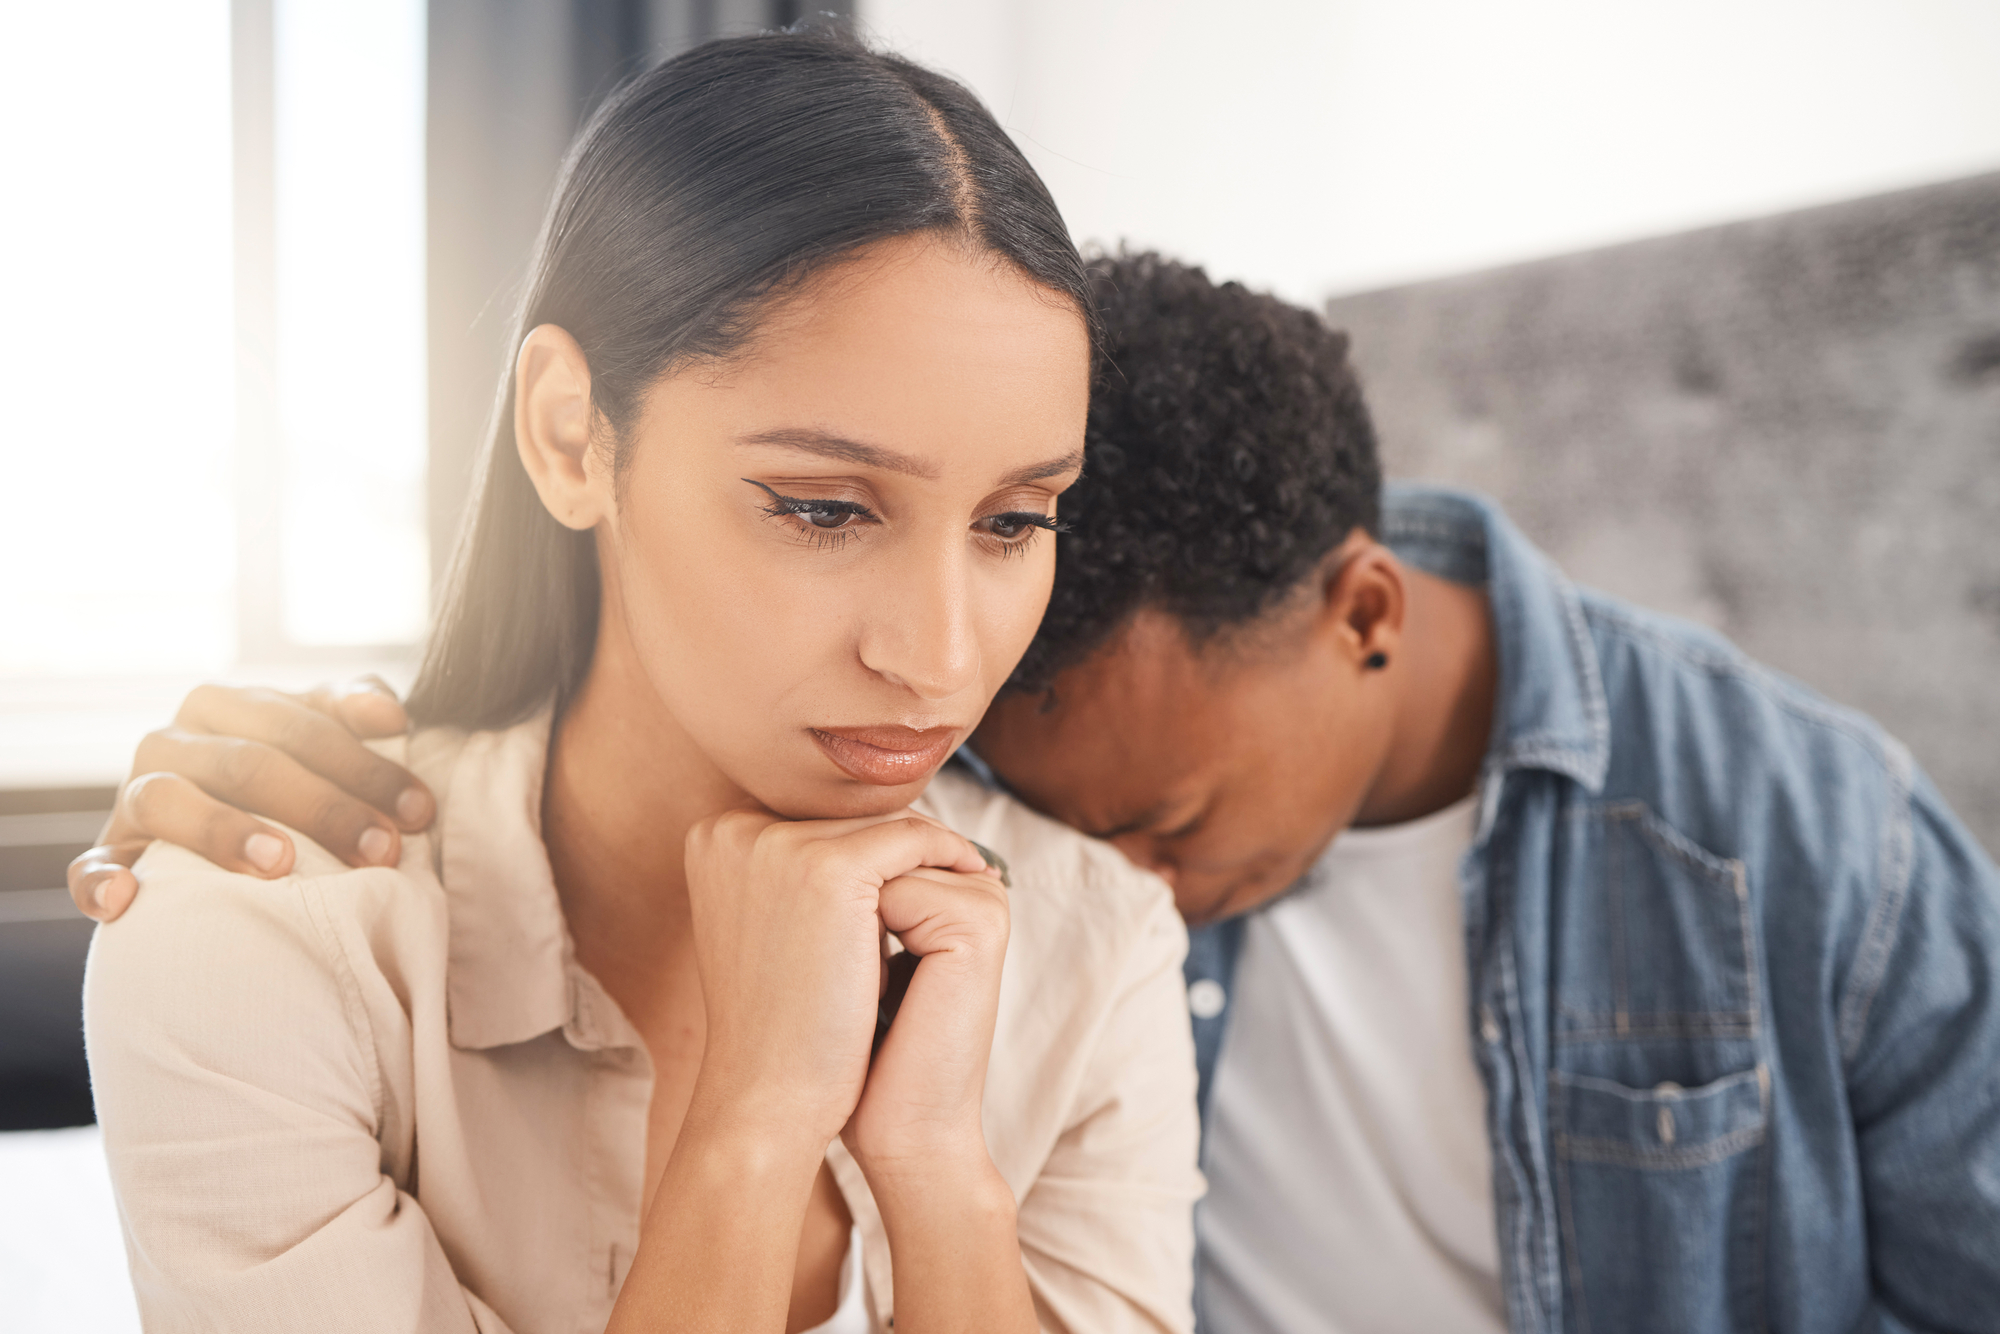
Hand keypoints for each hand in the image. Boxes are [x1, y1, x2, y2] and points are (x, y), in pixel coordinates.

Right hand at [67, 679, 434, 920]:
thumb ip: (352, 707)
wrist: (213, 834)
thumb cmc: (289, 779)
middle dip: (322, 807)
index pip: (301, 725)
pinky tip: (127, 901)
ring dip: (223, 829)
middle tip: (381, 850)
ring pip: (168, 799)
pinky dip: (102, 880)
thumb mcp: (320, 736)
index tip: (421, 810)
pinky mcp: (108, 851)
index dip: (364, 765)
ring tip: (280, 863)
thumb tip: (389, 712)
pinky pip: (91, 865)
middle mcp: (174, 739)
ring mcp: (134, 795)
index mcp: (228, 706)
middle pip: (248, 763)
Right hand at [677, 810, 994, 1152]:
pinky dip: (948, 854)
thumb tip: (856, 837)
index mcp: (714, 837)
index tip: (915, 863)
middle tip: (955, 863)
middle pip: (848, 816)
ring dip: (927, 853)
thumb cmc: (777, 1025)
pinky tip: (974, 875)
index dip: (870, 843)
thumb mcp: (768, 928)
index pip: (815, 817)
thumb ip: (791, 876)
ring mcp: (778, 845)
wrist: (770, 1095)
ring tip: (965, 874)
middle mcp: (735, 829)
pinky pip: (913, 840)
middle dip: (901, 846)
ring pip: (883, 826)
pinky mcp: (827, 868)